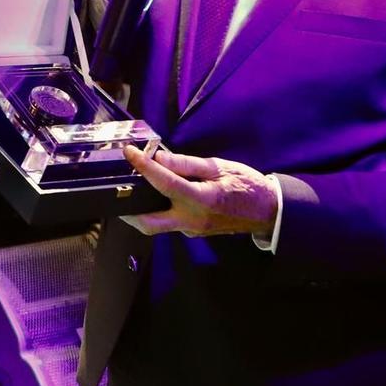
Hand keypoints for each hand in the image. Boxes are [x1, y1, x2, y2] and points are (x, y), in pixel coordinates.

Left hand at [119, 144, 276, 237]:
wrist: (269, 211)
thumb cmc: (247, 185)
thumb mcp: (219, 167)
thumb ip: (187, 164)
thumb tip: (160, 157)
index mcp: (202, 200)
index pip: (164, 183)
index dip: (144, 166)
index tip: (129, 152)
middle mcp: (193, 220)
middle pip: (149, 224)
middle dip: (128, 211)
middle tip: (117, 192)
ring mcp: (193, 230)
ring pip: (157, 226)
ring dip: (141, 211)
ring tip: (133, 190)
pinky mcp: (194, 232)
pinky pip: (170, 222)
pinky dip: (159, 210)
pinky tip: (157, 196)